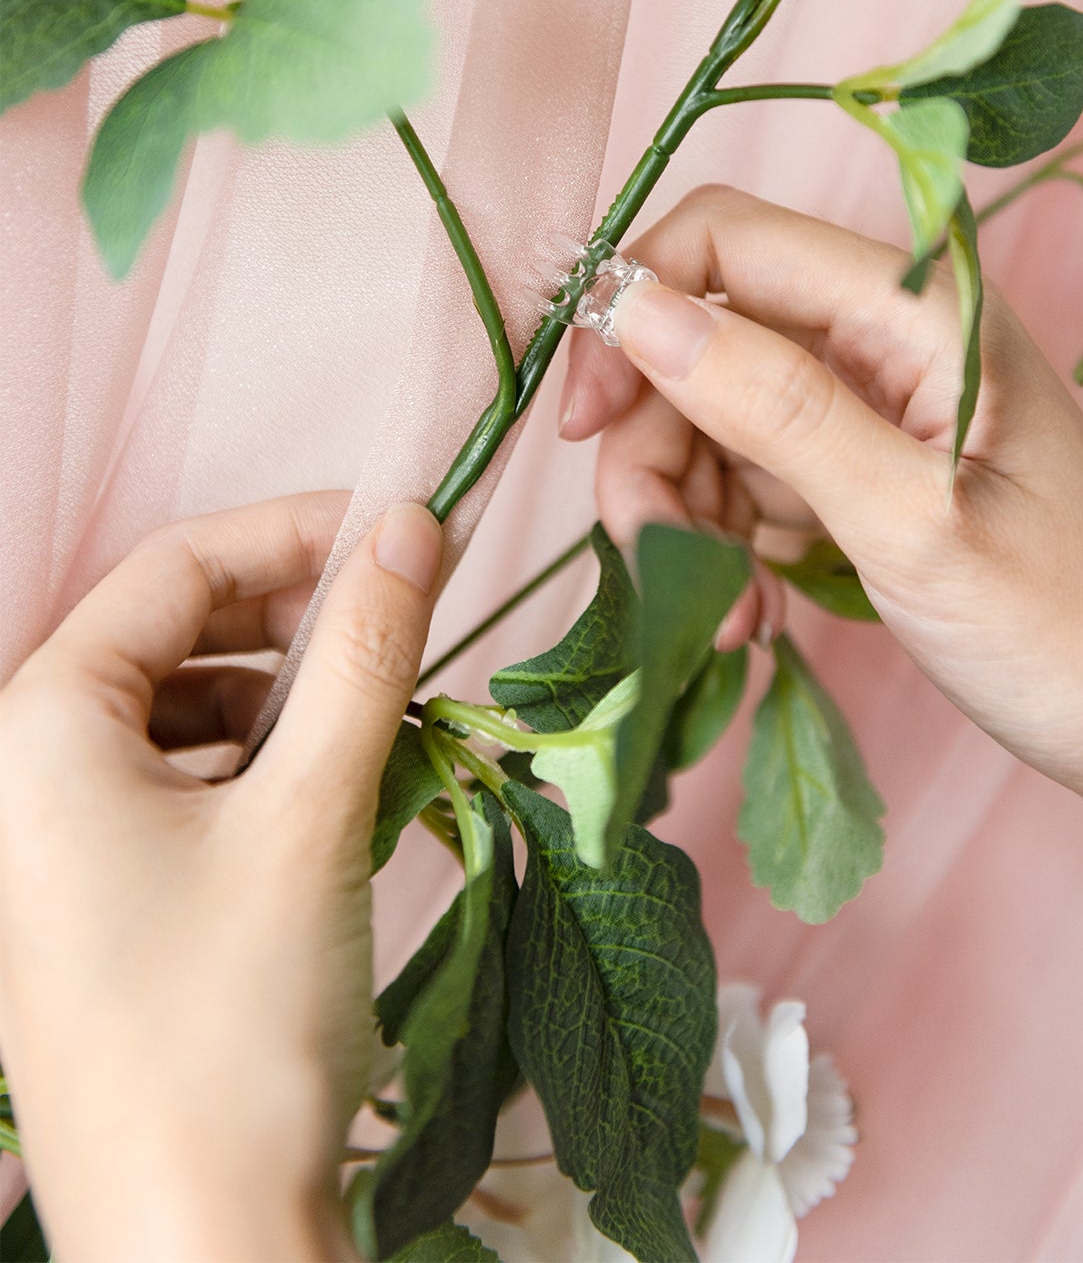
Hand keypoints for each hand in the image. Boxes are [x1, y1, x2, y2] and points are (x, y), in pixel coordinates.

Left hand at [0, 491, 442, 1262]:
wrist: (197, 1249)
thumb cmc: (232, 1030)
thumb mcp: (310, 814)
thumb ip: (362, 654)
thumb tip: (410, 525)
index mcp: (39, 728)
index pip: (173, 565)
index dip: (296, 529)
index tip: (404, 528)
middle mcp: (22, 776)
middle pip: (171, 634)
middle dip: (293, 618)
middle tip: (403, 624)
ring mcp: (48, 849)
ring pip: (181, 716)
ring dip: (285, 700)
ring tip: (379, 725)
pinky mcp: (90, 909)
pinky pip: (176, 792)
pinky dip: (261, 774)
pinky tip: (334, 802)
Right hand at [560, 185, 1082, 839]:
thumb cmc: (1073, 628)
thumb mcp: (913, 522)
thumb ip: (776, 408)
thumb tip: (635, 311)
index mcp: (917, 307)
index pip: (725, 240)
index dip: (633, 311)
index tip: (586, 424)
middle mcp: (889, 334)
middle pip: (702, 337)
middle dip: (653, 443)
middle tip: (653, 556)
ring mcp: (874, 402)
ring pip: (710, 416)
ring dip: (686, 512)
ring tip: (727, 612)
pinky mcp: (863, 467)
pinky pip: (747, 477)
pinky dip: (725, 542)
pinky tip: (751, 611)